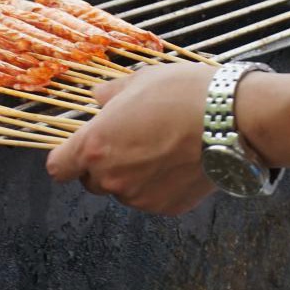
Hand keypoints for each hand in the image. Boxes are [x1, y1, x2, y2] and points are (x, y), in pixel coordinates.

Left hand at [47, 62, 215, 214]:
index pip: (58, 168)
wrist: (230, 120)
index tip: (76, 150)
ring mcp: (139, 197)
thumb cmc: (182, 94)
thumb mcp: (140, 81)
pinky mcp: (166, 208)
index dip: (66, 159)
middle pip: (91, 182)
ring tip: (162, 149)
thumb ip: (112, 94)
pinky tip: (179, 163)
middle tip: (130, 143)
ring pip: (124, 191)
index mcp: (94, 146)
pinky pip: (153, 198)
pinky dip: (160, 186)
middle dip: (103, 166)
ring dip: (133, 176)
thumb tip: (98, 97)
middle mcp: (111, 178)